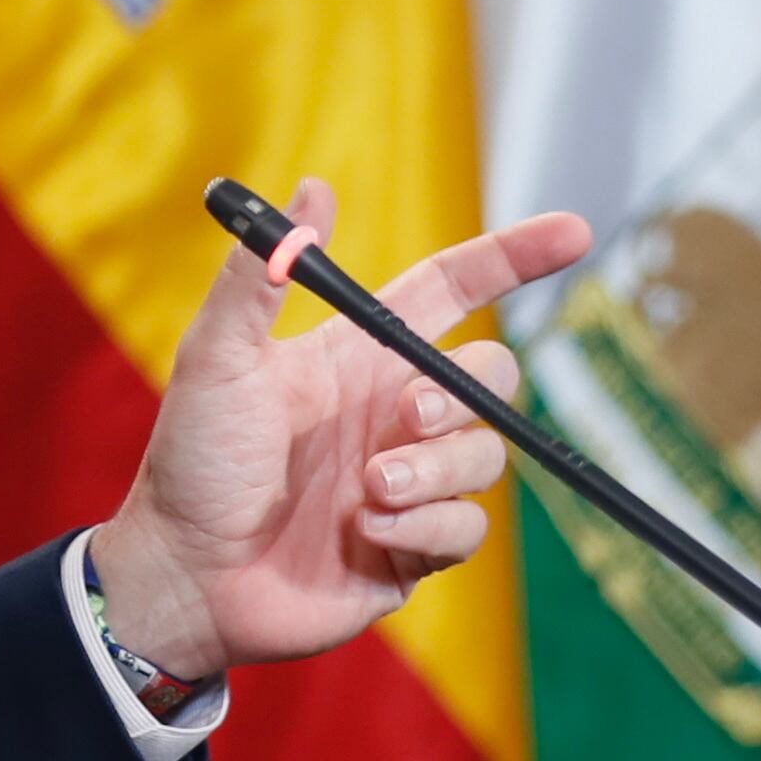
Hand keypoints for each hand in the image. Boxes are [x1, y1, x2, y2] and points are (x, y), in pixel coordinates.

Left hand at [86, 179, 590, 681]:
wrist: (185, 572)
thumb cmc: (194, 459)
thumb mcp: (218, 357)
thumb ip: (260, 276)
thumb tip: (312, 188)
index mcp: (357, 357)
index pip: (453, 292)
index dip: (513, 260)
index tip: (575, 234)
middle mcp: (392, 412)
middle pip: (490, 377)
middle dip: (464, 392)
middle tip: (404, 417)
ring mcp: (409, 480)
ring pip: (486, 455)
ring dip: (434, 469)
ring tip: (366, 489)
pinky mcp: (414, 546)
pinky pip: (467, 527)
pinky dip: (426, 525)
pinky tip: (365, 530)